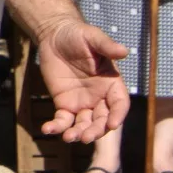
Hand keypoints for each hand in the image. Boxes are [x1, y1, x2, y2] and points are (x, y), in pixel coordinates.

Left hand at [35, 18, 130, 142]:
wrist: (54, 36)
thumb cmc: (78, 35)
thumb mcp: (93, 37)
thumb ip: (107, 46)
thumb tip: (124, 50)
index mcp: (112, 84)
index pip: (120, 104)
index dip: (118, 115)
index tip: (112, 125)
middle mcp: (100, 98)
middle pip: (102, 120)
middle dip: (96, 130)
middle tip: (86, 137)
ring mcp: (82, 103)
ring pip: (83, 124)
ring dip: (78, 133)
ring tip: (69, 137)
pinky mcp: (64, 104)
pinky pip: (63, 119)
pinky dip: (57, 126)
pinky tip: (48, 129)